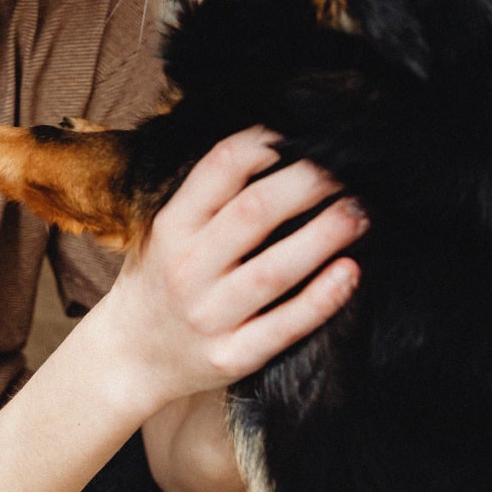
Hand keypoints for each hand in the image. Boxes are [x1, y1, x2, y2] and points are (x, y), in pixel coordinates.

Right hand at [98, 126, 367, 408]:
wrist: (131, 353)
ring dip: (324, 237)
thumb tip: (277, 148)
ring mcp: (209, 315)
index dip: (265, 143)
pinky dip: (321, 299)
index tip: (300, 134)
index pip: (221, 168)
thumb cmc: (160, 277)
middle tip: (346, 170)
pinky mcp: (231, 357)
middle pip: (255, 213)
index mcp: (173, 225)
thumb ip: (210, 194)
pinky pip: (283, 328)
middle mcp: (187, 267)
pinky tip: (350, 272)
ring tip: (359, 213)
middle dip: (307, 183)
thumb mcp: (167, 228)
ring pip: (275, 271)